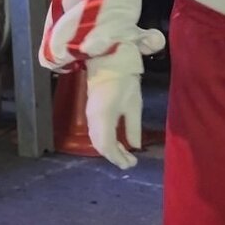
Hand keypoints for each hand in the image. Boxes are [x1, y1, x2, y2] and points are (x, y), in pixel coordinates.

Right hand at [83, 30, 166, 171]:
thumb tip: (135, 146)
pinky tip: (117, 142)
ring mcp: (89, 115)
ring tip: (125, 154)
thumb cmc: (124, 80)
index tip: (132, 163)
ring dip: (110, 150)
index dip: (118, 158)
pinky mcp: (90, 112)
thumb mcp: (134, 104)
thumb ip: (133, 127)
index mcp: (104, 117)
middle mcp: (93, 119)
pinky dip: (105, 142)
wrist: (107, 61)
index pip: (107, 146)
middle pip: (100, 145)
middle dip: (114, 156)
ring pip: (96, 140)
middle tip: (130, 162)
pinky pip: (95, 133)